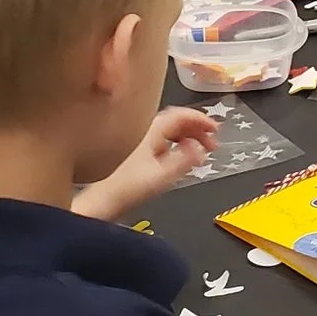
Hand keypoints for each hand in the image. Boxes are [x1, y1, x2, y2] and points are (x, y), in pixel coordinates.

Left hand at [76, 108, 219, 219]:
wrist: (100, 201)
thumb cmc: (124, 188)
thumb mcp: (162, 175)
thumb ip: (184, 160)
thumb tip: (201, 149)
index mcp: (151, 129)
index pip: (182, 115)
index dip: (202, 120)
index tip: (216, 129)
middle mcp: (143, 129)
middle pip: (176, 120)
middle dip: (197, 129)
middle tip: (212, 140)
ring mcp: (138, 138)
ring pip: (169, 129)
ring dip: (187, 136)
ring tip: (200, 149)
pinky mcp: (134, 149)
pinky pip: (161, 139)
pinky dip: (176, 143)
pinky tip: (180, 156)